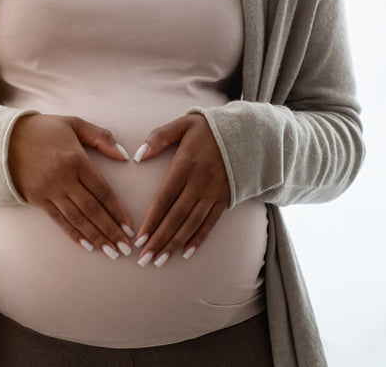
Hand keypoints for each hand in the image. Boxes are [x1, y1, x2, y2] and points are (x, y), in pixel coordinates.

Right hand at [8, 113, 135, 259]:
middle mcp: (64, 178)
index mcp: (76, 159)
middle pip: (93, 210)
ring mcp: (49, 191)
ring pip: (78, 219)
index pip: (103, 191)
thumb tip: (124, 156)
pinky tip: (88, 246)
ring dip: (97, 238)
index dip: (118, 211)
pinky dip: (74, 235)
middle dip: (111, 231)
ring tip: (112, 252)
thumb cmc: (43, 129)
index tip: (130, 227)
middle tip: (126, 248)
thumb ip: (101, 137)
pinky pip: (59, 221)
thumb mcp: (73, 123)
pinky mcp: (37, 200)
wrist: (3, 138)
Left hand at [131, 113, 229, 267]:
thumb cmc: (208, 128)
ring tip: (159, 260)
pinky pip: (210, 223)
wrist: (247, 133)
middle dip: (159, 240)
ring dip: (175, 244)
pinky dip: (198, 238)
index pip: (164, 199)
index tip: (138, 239)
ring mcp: (213, 193)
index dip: (151, 220)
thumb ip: (159, 137)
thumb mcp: (183, 124)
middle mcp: (199, 183)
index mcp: (185, 165)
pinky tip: (186, 253)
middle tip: (144, 260)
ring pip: (191, 224)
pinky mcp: (224, 199)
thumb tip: (138, 156)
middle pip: (176, 217)